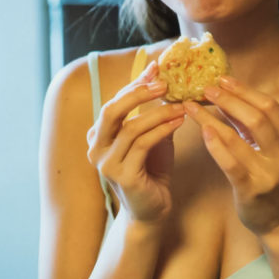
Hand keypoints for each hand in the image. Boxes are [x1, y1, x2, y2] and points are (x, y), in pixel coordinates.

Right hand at [86, 60, 185, 222]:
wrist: (152, 210)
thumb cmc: (152, 171)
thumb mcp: (152, 136)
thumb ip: (152, 112)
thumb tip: (162, 79)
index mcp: (99, 135)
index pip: (115, 102)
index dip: (135, 84)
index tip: (157, 68)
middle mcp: (96, 147)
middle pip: (112, 110)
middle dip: (138, 93)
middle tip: (164, 84)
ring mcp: (106, 163)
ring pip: (131, 128)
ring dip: (158, 113)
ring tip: (181, 106)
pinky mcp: (122, 175)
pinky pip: (142, 145)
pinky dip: (162, 130)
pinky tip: (179, 122)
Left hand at [184, 76, 278, 235]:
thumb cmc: (271, 179)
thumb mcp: (271, 149)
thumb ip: (253, 127)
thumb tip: (226, 95)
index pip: (270, 107)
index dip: (245, 90)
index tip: (223, 79)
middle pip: (257, 117)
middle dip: (229, 99)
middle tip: (206, 89)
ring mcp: (270, 173)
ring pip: (239, 139)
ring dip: (212, 119)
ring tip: (192, 107)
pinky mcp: (252, 190)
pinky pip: (231, 163)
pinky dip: (216, 145)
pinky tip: (202, 131)